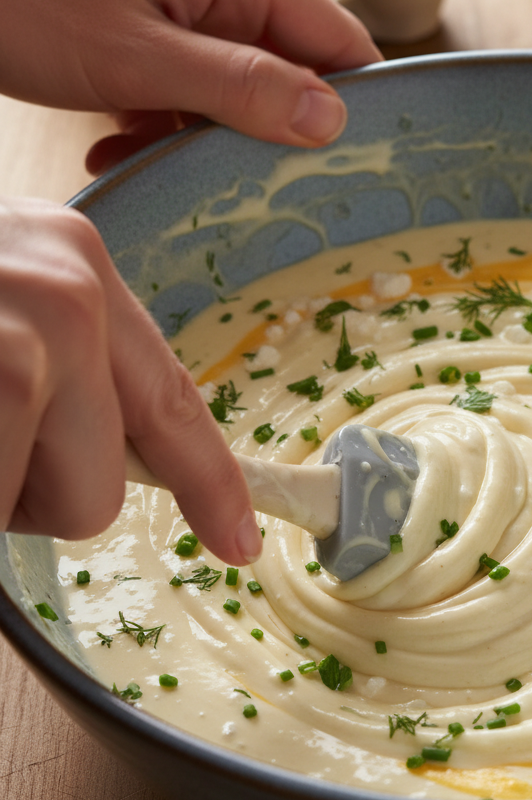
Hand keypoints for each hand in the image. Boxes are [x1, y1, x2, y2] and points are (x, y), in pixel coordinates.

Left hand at [0, 0, 381, 170]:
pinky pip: (187, 89)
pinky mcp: (151, 31)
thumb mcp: (141, 58)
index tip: (364, 167)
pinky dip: (162, 125)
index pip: (337, 39)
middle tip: (253, 187)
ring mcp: (184, 7)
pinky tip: (121, 146)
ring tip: (151, 159)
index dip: (359, 102)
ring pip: (235, 91)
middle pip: (289, 71)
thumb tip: (331, 119)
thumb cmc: (26, 1)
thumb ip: (242, 86)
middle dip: (269, 132)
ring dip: (202, 138)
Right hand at [0, 197, 262, 564]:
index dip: (210, 482)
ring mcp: (25, 338)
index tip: (239, 538)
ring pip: (68, 506)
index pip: (171, 397)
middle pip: (113, 481)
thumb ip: (63, 357)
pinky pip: (7, 508)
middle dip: (42, 493)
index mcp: (77, 261)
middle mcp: (68, 291)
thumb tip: (114, 446)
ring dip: (3, 493)